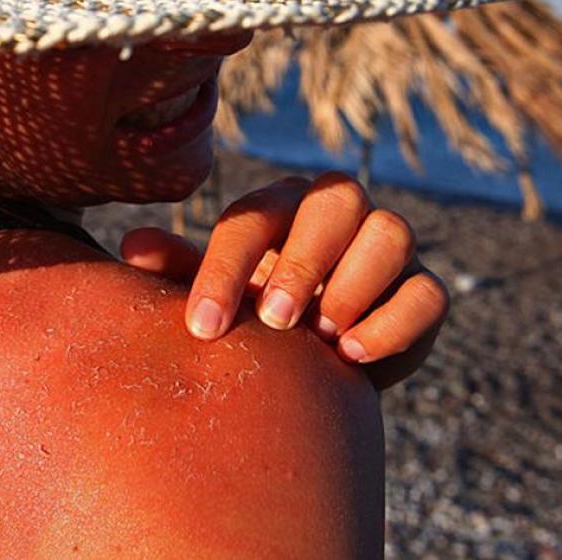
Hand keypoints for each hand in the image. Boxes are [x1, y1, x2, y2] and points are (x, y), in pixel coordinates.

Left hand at [120, 172, 448, 388]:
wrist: (309, 363)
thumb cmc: (248, 315)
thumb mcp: (214, 296)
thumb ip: (179, 272)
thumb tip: (133, 247)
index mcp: (280, 206)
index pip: (255, 215)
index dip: (227, 267)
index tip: (201, 329)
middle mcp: (338, 212)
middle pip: (339, 197)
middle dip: (304, 261)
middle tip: (274, 322)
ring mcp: (385, 247)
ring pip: (392, 232)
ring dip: (354, 285)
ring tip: (320, 338)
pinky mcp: (421, 291)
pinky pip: (428, 293)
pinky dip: (393, 324)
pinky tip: (351, 357)